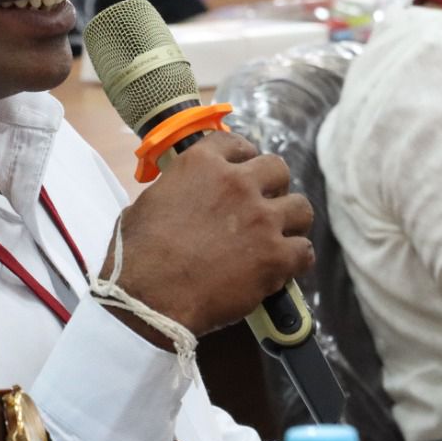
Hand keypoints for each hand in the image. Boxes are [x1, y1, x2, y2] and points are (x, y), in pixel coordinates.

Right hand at [109, 130, 314, 339]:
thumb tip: (179, 197)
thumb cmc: (137, 254)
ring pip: (301, 208)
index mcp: (201, 164)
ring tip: (278, 237)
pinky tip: (282, 267)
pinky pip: (304, 251)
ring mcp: (261, 219)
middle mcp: (237, 183)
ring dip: (291, 222)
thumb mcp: (147, 203)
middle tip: (263, 206)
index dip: (243, 158)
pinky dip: (296, 259)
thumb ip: (174, 189)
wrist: (149, 297)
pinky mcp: (275, 256)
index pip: (236, 143)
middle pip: (278, 169)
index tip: (243, 171)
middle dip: (273, 186)